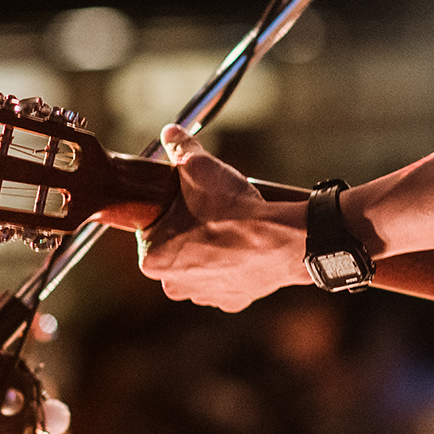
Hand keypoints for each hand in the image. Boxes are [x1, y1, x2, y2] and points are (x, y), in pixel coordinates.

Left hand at [136, 125, 308, 310]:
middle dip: (189, 231)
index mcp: (152, 259)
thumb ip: (179, 148)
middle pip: (175, 249)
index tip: (186, 201)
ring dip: (210, 249)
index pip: (152, 229)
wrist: (281, 240)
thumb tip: (170, 132)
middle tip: (209, 211)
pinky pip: (227, 278)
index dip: (170, 211)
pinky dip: (234, 264)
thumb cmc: (233, 210)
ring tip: (228, 226)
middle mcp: (173, 285)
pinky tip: (243, 247)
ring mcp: (204, 295)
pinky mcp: (232, 301)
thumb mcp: (199, 168)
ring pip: (201, 265)